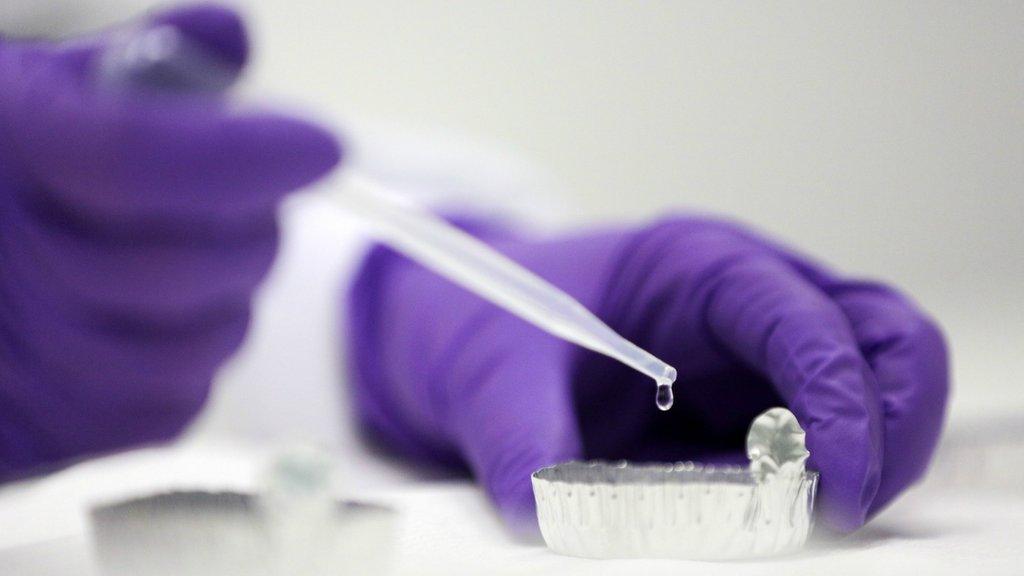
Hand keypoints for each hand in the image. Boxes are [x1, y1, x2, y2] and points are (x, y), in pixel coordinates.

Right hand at [0, 5, 339, 479]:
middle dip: (247, 230)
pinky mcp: (55, 431)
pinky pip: (175, 406)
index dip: (244, 157)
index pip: (140, 160)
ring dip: (226, 302)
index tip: (320, 146)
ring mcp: (29, 362)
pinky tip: (158, 326)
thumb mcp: (39, 91)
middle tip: (244, 204)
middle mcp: (11, 263)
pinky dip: (192, 364)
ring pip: (198, 346)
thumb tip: (232, 37)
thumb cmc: (2, 167)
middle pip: (184, 265)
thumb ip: (139, 65)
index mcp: (13, 150)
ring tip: (196, 267)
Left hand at [346, 215, 947, 532]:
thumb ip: (519, 438)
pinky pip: (813, 442)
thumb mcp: (489, 372)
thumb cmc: (484, 317)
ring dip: (859, 461)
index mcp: (695, 266)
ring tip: (788, 517)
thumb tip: (547, 514)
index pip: (811, 320)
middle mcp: (746, 299)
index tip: (828, 491)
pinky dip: (810, 485)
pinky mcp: (744, 403)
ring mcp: (753, 352)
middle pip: (886, 343)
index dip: (842, 404)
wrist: (463, 326)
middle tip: (838, 509)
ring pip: (870, 391)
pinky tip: (757, 516)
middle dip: (887, 429)